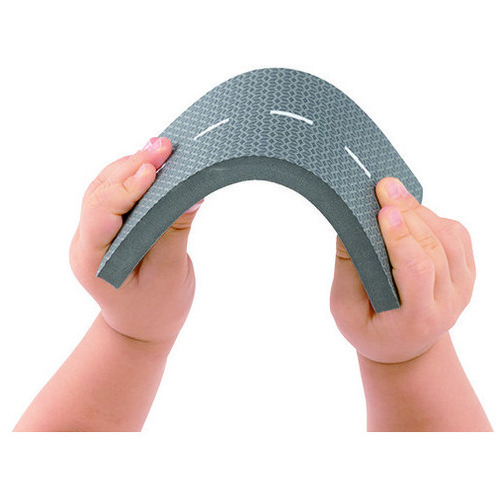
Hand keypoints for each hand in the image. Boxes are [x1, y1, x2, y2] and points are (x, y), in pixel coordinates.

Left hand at [70, 137, 202, 343]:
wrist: (142, 328)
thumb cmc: (156, 309)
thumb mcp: (170, 274)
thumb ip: (175, 232)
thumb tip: (191, 193)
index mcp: (93, 258)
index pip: (102, 212)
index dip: (126, 187)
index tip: (153, 169)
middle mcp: (88, 239)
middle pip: (102, 191)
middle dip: (133, 166)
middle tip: (164, 146)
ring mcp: (96, 231)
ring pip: (108, 186)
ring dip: (134, 165)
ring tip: (162, 149)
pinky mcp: (112, 226)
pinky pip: (120, 192)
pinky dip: (138, 176)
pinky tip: (157, 164)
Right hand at [330, 177, 475, 363]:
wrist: (405, 347)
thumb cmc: (369, 330)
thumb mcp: (345, 310)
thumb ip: (348, 271)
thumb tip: (349, 226)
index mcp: (417, 318)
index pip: (417, 271)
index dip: (401, 238)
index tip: (384, 210)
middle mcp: (448, 302)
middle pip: (434, 248)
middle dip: (409, 213)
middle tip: (384, 186)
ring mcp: (463, 286)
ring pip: (449, 237)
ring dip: (421, 211)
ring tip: (393, 193)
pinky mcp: (466, 272)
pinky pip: (457, 236)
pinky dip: (434, 217)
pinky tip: (410, 212)